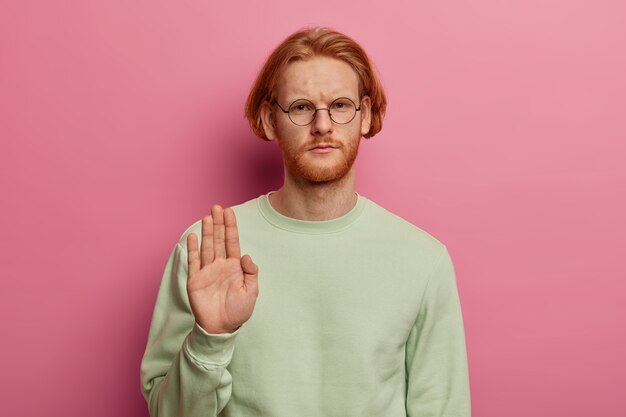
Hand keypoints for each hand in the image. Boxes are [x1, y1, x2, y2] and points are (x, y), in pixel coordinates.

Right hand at [186, 204, 258, 333]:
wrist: (222, 328)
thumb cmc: (238, 311)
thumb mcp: (251, 291)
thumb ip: (251, 272)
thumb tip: (246, 255)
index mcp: (234, 267)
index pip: (232, 242)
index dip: (231, 227)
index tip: (230, 212)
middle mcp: (220, 265)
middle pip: (218, 240)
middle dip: (218, 223)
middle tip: (217, 207)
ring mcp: (207, 271)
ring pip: (207, 247)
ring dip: (207, 232)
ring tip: (208, 217)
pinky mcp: (195, 280)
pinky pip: (194, 261)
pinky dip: (193, 249)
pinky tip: (194, 236)